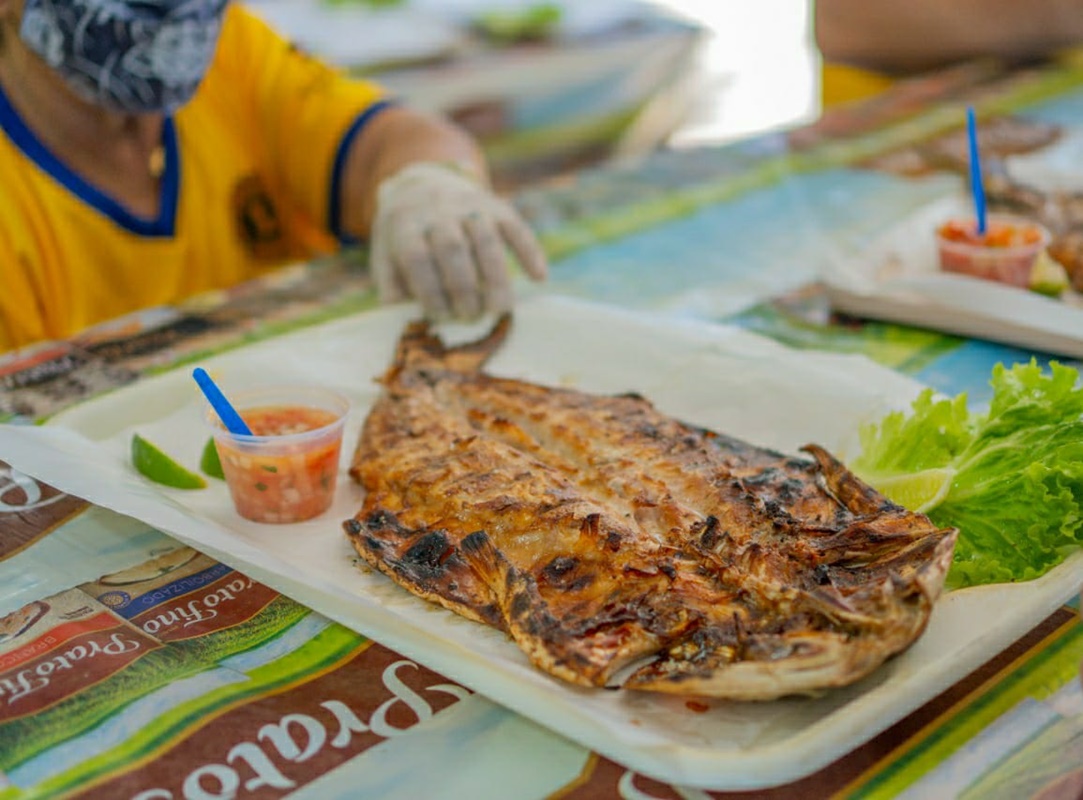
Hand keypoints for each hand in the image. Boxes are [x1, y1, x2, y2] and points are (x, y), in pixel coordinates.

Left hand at [369, 162, 548, 318]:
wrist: (421, 186)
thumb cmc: (405, 236)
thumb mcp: (386, 253)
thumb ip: (392, 284)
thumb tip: (405, 316)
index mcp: (405, 224)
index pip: (417, 257)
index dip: (430, 290)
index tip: (442, 317)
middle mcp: (437, 210)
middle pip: (452, 247)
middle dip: (464, 287)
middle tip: (471, 317)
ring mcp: (469, 205)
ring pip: (485, 238)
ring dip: (496, 276)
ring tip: (501, 309)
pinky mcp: (497, 206)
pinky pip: (516, 227)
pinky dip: (530, 252)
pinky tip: (539, 278)